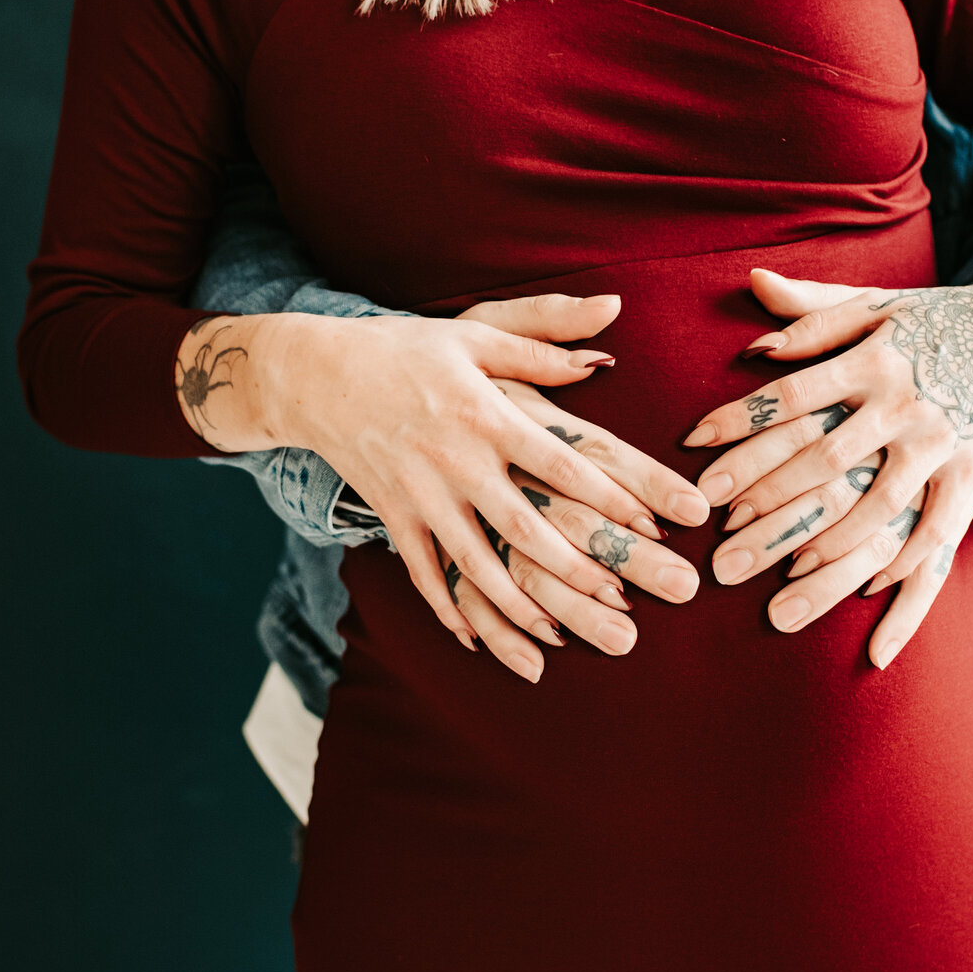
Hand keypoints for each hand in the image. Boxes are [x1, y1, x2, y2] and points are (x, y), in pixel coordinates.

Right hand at [177, 294, 707, 658]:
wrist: (315, 374)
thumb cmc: (406, 349)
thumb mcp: (476, 333)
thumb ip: (544, 339)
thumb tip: (609, 332)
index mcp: (486, 413)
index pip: (561, 463)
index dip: (611, 496)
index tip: (657, 524)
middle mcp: (456, 461)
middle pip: (525, 526)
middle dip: (576, 568)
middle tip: (624, 602)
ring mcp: (421, 495)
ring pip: (476, 563)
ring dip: (519, 605)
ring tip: (560, 635)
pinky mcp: (393, 517)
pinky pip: (423, 574)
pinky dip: (449, 610)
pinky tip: (480, 639)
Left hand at [679, 242, 972, 666]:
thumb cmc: (932, 320)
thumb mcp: (873, 303)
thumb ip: (811, 311)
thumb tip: (752, 291)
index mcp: (872, 360)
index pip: (791, 395)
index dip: (738, 420)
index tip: (691, 445)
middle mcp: (905, 403)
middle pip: (825, 458)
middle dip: (768, 497)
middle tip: (720, 535)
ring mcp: (942, 442)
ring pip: (881, 504)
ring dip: (833, 543)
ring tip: (787, 577)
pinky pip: (940, 530)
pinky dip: (907, 565)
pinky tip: (869, 591)